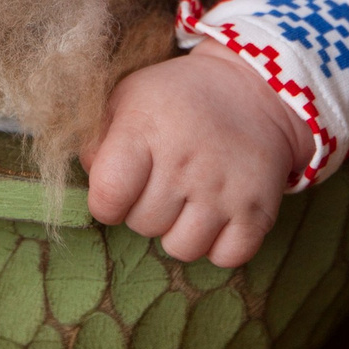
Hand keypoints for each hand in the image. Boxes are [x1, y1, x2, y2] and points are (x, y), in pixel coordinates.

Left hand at [79, 45, 314, 268]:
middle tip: (161, 183)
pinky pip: (226, 258)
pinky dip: (219, 244)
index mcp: (147, 130)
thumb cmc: (177, 98)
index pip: (107, 195)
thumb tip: (90, 178)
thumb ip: (97, 138)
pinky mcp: (258, 210)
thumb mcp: (128, 97)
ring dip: (179, 231)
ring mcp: (224, 190)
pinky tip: (216, 214)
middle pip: (143, 225)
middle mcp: (186, 163)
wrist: (252, 90)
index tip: (118, 188)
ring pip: (182, 249)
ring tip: (187, 200)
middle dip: (144, 210)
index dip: (105, 202)